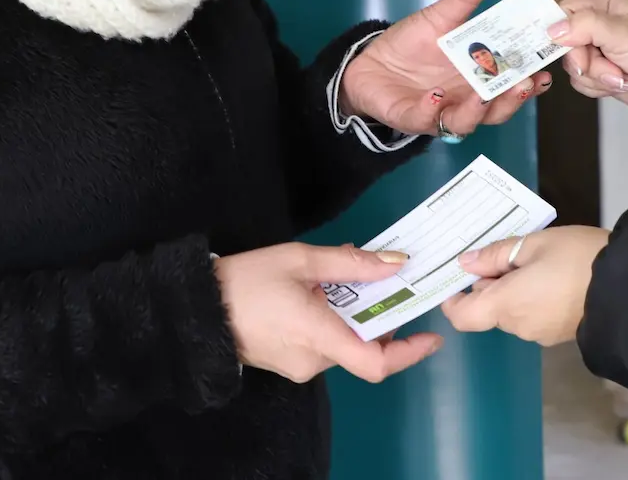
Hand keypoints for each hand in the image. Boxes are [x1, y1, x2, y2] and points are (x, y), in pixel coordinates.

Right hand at [214, 242, 441, 383]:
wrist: (196, 307)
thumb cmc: (246, 280)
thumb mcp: (301, 259)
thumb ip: (352, 263)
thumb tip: (396, 265)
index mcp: (319, 337)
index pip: (376, 362)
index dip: (409, 352)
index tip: (431, 335)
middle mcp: (314, 361)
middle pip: (363, 346)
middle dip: (380, 316)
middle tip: (386, 280)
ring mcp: (300, 366)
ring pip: (344, 343)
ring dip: (355, 316)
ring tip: (345, 278)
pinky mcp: (289, 362)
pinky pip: (324, 344)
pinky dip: (334, 322)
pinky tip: (322, 293)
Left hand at [338, 0, 551, 139]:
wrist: (370, 63)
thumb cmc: (411, 45)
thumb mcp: (441, 17)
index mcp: (479, 78)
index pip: (512, 85)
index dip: (531, 83)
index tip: (545, 72)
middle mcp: (465, 100)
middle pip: (497, 109)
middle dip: (511, 100)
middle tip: (523, 84)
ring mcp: (440, 112)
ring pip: (466, 122)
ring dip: (477, 111)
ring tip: (482, 95)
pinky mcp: (411, 118)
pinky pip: (424, 120)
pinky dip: (431, 111)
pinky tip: (435, 96)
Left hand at [440, 226, 610, 346]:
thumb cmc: (578, 258)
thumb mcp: (536, 243)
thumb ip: (496, 254)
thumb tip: (466, 263)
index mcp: (506, 304)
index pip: (462, 317)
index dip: (453, 300)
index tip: (462, 277)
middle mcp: (518, 326)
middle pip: (490, 311)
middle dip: (493, 285)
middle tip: (512, 254)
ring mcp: (541, 335)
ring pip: (514, 313)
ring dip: (516, 292)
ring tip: (541, 262)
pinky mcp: (561, 336)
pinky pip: (536, 317)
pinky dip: (536, 300)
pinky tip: (557, 278)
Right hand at [548, 0, 627, 116]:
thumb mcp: (623, 34)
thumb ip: (586, 27)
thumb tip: (551, 30)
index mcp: (600, 2)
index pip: (561, 12)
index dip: (558, 33)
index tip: (566, 49)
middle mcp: (595, 23)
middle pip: (563, 44)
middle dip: (586, 61)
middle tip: (610, 66)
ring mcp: (596, 49)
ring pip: (572, 67)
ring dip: (597, 77)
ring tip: (623, 76)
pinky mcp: (599, 72)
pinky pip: (581, 82)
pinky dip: (599, 87)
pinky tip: (621, 84)